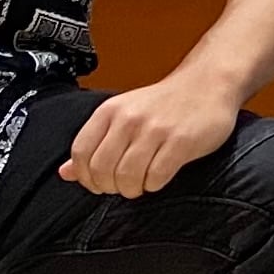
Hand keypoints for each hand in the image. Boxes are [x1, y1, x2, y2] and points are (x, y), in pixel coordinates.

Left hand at [60, 71, 239, 197]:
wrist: (208, 83)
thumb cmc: (165, 103)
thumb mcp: (123, 115)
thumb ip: (95, 143)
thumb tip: (66, 173)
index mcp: (110, 111)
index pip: (81, 153)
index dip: (85, 176)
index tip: (98, 183)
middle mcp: (129, 119)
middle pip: (102, 169)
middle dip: (109, 187)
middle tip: (121, 187)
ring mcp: (156, 130)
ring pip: (127, 176)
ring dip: (131, 189)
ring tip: (140, 184)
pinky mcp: (181, 142)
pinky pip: (157, 176)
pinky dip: (154, 184)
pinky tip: (158, 177)